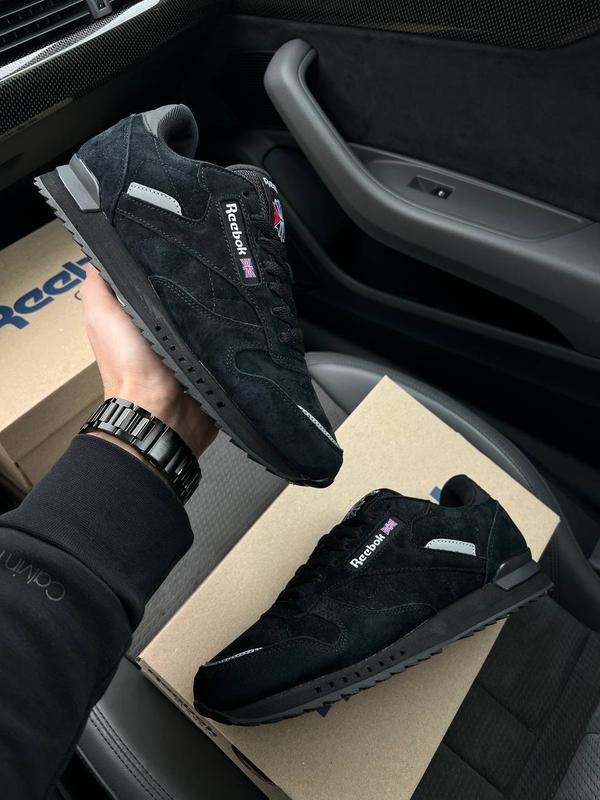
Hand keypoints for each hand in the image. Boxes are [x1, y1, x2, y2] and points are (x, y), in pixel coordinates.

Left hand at [80, 267, 216, 457]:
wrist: (162, 412)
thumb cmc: (129, 365)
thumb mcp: (103, 317)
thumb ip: (98, 287)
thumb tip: (98, 256)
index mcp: (130, 318)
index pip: (142, 280)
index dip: (151, 262)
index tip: (167, 245)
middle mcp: (155, 329)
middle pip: (173, 293)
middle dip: (184, 281)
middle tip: (198, 263)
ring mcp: (181, 345)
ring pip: (198, 312)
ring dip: (206, 303)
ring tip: (216, 283)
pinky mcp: (203, 358)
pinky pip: (217, 335)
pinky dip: (221, 325)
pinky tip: (226, 311)